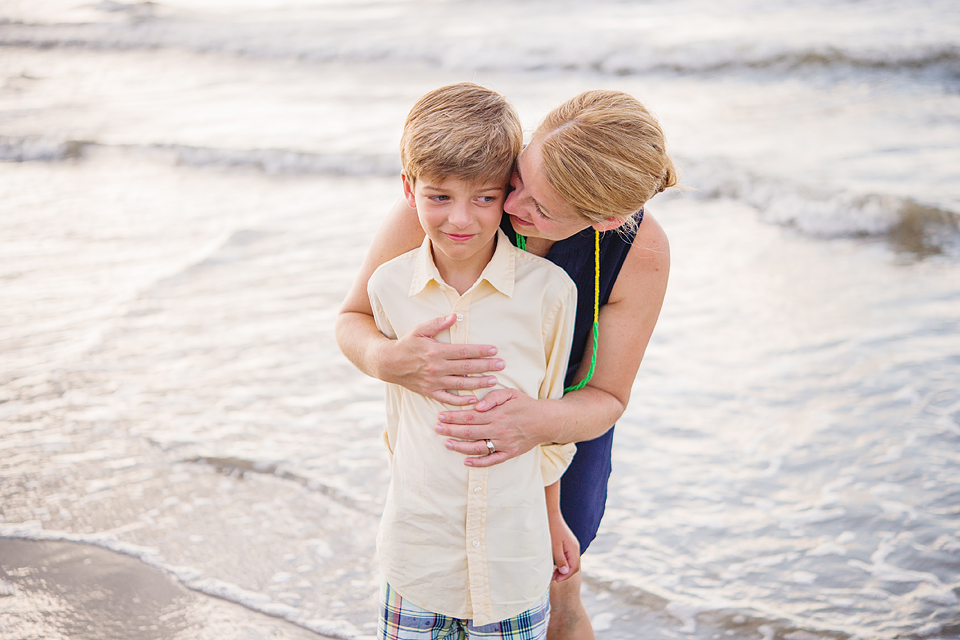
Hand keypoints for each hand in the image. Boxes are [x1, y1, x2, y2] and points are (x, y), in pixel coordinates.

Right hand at [386, 315, 503, 405]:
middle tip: (502, 365)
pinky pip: (448, 399)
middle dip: (486, 366)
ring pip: (461, 385)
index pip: (464, 351)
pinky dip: (461, 401)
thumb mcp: (419, 330)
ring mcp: (434, 382)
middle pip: (467, 368)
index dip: (481, 351)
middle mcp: (436, 368)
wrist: (388, 363)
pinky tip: (474, 400)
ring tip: (494, 381)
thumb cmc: (406, 344)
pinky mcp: (430, 392)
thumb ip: (437, 323)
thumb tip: (455, 316)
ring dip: (479, 383)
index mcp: (436, 352)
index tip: (494, 350)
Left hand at [435, 388, 547, 466]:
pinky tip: (466, 461)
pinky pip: (491, 461)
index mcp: (497, 414)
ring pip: (477, 447)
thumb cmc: (526, 405)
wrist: (546, 421)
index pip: (470, 416)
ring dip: (460, 446)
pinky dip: (478, 463)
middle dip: (451, 430)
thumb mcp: (511, 393)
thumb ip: (493, 397)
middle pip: (469, 431)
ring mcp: (503, 444)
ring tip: (446, 443)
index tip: (441, 416)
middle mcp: (498, 430)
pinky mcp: (509, 453)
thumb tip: (477, 405)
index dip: (453, 417)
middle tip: (437, 428)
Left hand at [550, 509, 580, 581]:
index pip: (574, 567)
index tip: (556, 579)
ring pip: (571, 562)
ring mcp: (572, 545)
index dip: (566, 576)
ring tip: (553, 573)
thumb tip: (565, 572)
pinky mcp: (568, 543)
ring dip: (563, 569)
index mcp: (573, 549)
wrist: (551, 515)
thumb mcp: (555, 546)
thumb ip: (560, 559)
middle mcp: (575, 548)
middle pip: (574, 566)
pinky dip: (563, 562)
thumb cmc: (552, 530)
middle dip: (564, 574)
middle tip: (553, 578)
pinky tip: (555, 564)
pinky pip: (568, 556)